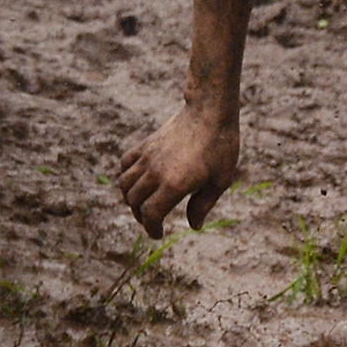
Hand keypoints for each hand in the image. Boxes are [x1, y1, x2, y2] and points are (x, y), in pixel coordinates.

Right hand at [117, 104, 240, 237]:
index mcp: (175, 184)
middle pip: (135, 202)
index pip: (151, 214)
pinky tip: (137, 180)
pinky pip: (125, 164)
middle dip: (141, 217)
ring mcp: (147, 157)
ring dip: (130, 198)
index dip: (152, 229)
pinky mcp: (145, 145)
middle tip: (152, 221)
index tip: (158, 234)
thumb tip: (194, 226)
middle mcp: (156, 172)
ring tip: (142, 203)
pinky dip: (125, 176)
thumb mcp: (220, 181)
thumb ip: (203, 205)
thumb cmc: (220, 147)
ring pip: (125, 184)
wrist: (209, 113)